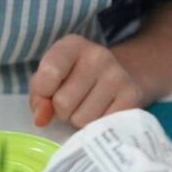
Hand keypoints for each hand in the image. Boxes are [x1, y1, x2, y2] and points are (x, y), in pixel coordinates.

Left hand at [28, 35, 143, 128]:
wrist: (121, 72)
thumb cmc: (76, 75)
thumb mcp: (52, 75)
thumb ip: (39, 95)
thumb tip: (41, 118)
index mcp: (72, 44)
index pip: (49, 73)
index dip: (43, 92)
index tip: (49, 91)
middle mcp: (97, 55)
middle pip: (63, 102)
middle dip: (62, 110)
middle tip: (73, 100)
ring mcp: (117, 75)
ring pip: (81, 119)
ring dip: (79, 119)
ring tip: (87, 105)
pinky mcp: (132, 96)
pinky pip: (101, 127)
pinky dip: (97, 126)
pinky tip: (102, 111)